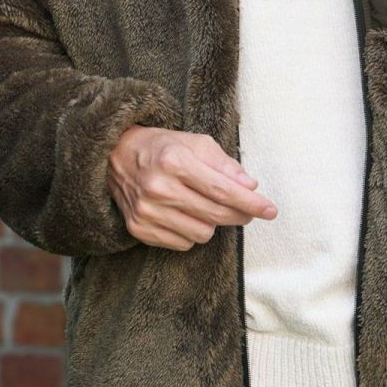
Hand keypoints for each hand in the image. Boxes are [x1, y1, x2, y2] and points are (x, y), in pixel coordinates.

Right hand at [106, 126, 277, 250]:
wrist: (116, 156)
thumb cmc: (163, 147)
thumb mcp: (196, 143)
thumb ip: (225, 165)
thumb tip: (250, 187)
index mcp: (174, 161)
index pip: (222, 190)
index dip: (250, 203)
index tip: (270, 210)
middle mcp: (158, 188)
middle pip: (215, 215)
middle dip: (240, 215)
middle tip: (248, 211)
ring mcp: (146, 211)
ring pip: (202, 234)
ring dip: (212, 223)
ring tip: (203, 205)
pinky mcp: (138, 228)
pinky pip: (183, 243)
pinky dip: (191, 231)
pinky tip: (184, 214)